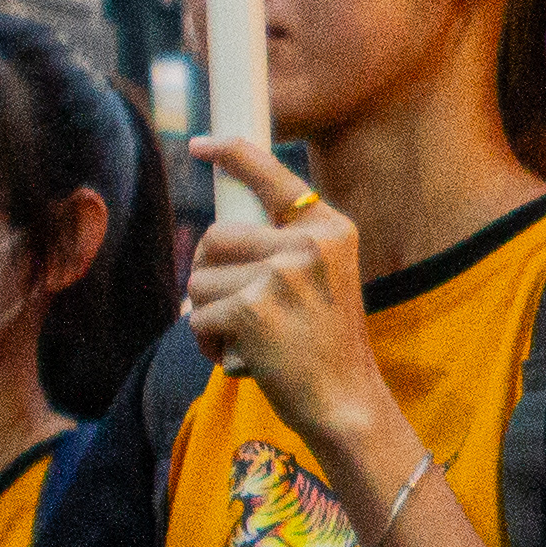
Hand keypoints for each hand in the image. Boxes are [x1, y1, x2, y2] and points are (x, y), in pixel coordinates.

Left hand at [185, 139, 394, 457]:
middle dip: (208, 274)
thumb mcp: (324, 280)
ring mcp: (280, 275)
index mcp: (330, 229)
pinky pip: (198, 317)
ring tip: (243, 339)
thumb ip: (285, 249)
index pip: (272, 176)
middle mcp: (308, 244)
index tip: (201, 144)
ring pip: (200, 280)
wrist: (347, 402)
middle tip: (232, 309)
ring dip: (208, 316)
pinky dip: (207, 343)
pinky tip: (238, 359)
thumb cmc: (328, 345)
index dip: (231, 154)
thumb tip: (214, 237)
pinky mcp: (251, 309)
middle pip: (215, 235)